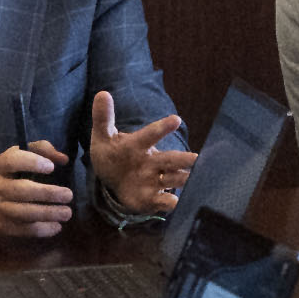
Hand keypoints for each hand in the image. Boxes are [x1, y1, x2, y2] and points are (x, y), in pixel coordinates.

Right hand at [0, 145, 77, 239]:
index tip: (51, 167)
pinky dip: (42, 230)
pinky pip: (23, 230)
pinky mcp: (0, 227)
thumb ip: (38, 150)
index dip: (32, 162)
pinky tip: (56, 227)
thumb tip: (63, 159)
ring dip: (48, 214)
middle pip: (22, 190)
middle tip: (68, 194)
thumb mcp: (9, 158)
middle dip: (48, 193)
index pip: (11, 161)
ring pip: (24, 213)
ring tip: (67, 213)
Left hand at [88, 91, 191, 215]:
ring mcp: (155, 180)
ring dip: (182, 180)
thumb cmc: (112, 153)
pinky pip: (163, 201)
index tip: (176, 119)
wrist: (113, 177)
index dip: (161, 128)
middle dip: (183, 159)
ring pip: (173, 179)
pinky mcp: (152, 198)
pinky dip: (169, 203)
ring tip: (192, 181)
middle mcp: (153, 161)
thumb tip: (102, 93)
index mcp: (140, 145)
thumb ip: (103, 118)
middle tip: (196, 158)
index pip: (151, 135)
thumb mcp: (103, 136)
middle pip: (171, 159)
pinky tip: (175, 204)